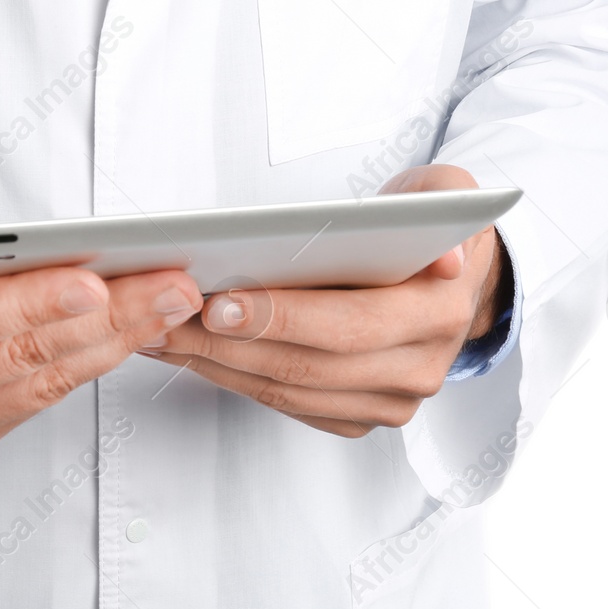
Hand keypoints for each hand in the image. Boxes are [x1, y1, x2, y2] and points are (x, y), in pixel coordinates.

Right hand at [0, 202, 202, 456]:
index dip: (31, 305)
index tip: (94, 280)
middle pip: (20, 357)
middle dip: (106, 318)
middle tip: (173, 281)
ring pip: (42, 382)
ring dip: (115, 341)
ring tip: (171, 299)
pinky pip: (37, 398)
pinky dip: (88, 361)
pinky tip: (131, 326)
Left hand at [149, 164, 509, 437]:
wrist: (445, 278)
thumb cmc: (426, 226)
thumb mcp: (441, 193)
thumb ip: (443, 202)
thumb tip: (443, 258)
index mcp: (441, 311)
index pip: (353, 325)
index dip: (283, 317)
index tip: (221, 301)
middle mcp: (420, 366)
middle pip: (309, 365)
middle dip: (230, 343)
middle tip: (170, 318)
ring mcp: (390, 399)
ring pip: (289, 390)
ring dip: (218, 364)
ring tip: (162, 331)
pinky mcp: (358, 415)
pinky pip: (285, 404)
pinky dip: (233, 377)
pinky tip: (191, 349)